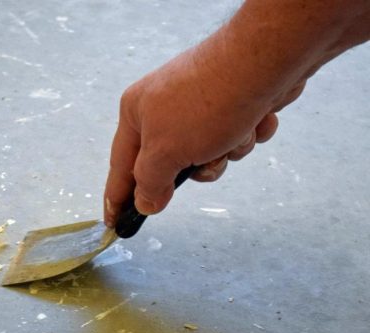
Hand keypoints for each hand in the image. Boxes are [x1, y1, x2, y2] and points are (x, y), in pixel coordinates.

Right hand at [103, 40, 306, 227]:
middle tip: (206, 160)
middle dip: (196, 168)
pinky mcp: (232, 102)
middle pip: (171, 163)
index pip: (121, 166)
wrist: (266, 61)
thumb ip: (149, 183)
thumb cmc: (205, 107)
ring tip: (236, 132)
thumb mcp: (165, 152)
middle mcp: (164, 107)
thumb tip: (144, 203)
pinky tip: (255, 117)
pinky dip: (247, 133)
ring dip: (227, 151)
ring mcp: (200, 104)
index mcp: (137, 113)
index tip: (114, 224)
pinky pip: (234, 136)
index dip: (117, 199)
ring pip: (208, 153)